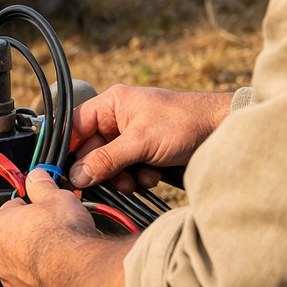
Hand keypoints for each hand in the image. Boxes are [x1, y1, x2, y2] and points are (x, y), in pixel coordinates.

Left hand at [0, 169, 148, 286]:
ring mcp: (11, 279)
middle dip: (32, 234)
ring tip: (59, 254)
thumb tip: (38, 176)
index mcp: (4, 225)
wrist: (80, 276)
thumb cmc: (67, 239)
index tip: (41, 208)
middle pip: (14, 237)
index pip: (12, 208)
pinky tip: (59, 274)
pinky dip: (42, 281)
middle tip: (54, 231)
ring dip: (35, 259)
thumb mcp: (57, 199)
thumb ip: (43, 186)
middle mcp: (1, 254)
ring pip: (20, 264)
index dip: (30, 207)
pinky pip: (31, 286)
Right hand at [68, 85, 234, 190]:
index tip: (63, 173)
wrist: (223, 130)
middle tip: (112, 181)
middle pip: (91, 150)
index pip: (75, 126)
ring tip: (138, 179)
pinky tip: (153, 175)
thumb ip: (106, 160)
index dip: (68, 150)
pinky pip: (127, 170)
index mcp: (111, 104)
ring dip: (122, 177)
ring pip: (110, 165)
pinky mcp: (145, 153)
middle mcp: (118, 119)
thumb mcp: (141, 142)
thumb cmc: (185, 123)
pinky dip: (137, 177)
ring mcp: (132, 137)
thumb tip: (76, 176)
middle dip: (103, 169)